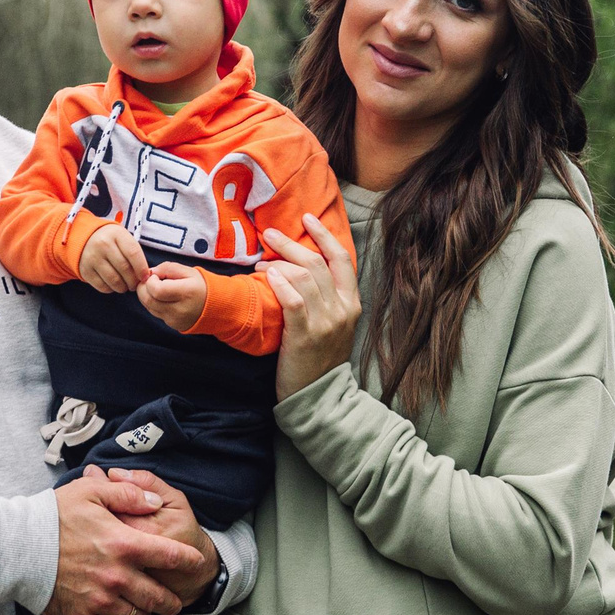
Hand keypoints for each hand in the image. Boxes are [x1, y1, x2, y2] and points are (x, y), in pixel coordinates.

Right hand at [44, 468, 204, 614]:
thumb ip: (127, 493)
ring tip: (149, 606)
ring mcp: (101, 601)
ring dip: (149, 612)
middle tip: (177, 599)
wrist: (15, 549)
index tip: (196, 562)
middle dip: (174, 600)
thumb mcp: (90, 491)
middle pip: (160, 598)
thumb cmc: (52, 517)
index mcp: (124, 545)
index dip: (189, 561)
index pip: (171, 556)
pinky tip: (123, 613)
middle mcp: (117, 577)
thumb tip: (153, 500)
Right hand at [78, 223, 149, 293]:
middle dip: (133, 281)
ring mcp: (92, 258)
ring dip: (123, 287)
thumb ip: (134, 254)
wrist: (84, 238)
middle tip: (135, 284)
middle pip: (124, 269)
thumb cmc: (111, 241)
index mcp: (116, 234)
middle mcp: (103, 245)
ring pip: (114, 280)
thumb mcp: (122, 238)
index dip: (142, 268)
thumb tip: (144, 276)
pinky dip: (111, 289)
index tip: (145, 277)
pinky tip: (113, 285)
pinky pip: (102, 286)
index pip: (133, 253)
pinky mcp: (85, 270)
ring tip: (125, 286)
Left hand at [137, 262, 205, 332]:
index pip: (156, 290)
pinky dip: (154, 304)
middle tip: (149, 280)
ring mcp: (175, 319)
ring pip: (149, 307)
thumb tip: (150, 272)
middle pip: (148, 300)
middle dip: (143, 288)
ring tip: (157, 288)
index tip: (155, 275)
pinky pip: (155, 313)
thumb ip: (168, 268)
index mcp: (186, 292)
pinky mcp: (173, 325)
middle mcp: (179, 309)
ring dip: (147, 296)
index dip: (150, 280)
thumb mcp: (189, 271)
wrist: (216, 307)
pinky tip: (163, 298)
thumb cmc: (202, 287)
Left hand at [260, 214, 359, 402]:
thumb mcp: (335, 324)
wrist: (320, 396)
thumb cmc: (321, 358)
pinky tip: (266, 276)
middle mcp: (342, 309)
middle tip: (271, 235)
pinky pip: (292, 300)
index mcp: (352, 303)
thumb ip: (327, 298)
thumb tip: (302, 267)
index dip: (324, 235)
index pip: (341, 258)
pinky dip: (279, 283)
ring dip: (279, 263)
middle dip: (292, 244)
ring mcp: (325, 322)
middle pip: (316, 263)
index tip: (307, 218)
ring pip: (303, 277)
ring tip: (262, 262)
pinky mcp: (304, 335)